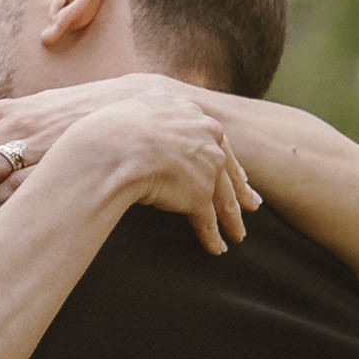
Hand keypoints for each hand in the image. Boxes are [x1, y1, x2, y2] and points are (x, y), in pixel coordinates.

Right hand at [48, 76, 256, 244]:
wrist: (108, 149)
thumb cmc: (107, 131)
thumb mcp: (132, 110)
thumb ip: (148, 117)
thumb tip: (137, 124)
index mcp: (190, 111)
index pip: (215, 138)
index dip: (224, 159)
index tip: (232, 172)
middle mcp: (206, 134)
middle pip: (227, 168)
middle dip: (240, 190)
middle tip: (252, 204)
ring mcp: (206, 165)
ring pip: (223, 198)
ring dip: (231, 220)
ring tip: (237, 235)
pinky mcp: (199, 194)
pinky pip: (208, 220)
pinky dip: (212, 237)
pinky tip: (216, 248)